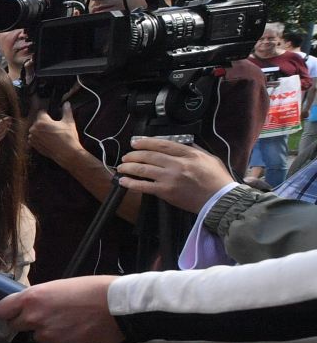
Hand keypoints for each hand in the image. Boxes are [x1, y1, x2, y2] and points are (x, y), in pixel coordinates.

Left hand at [0, 277, 122, 342]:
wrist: (119, 306)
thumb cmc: (93, 289)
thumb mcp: (60, 285)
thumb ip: (40, 298)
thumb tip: (31, 305)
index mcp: (32, 299)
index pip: (2, 310)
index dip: (7, 311)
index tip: (11, 312)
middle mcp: (36, 318)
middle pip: (17, 326)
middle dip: (27, 322)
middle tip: (46, 315)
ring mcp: (50, 335)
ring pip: (39, 336)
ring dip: (49, 331)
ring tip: (70, 320)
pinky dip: (66, 339)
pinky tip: (80, 329)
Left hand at [27, 105, 80, 160]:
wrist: (66, 153)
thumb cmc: (68, 138)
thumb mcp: (69, 122)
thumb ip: (66, 111)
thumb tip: (67, 104)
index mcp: (41, 122)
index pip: (42, 112)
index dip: (48, 113)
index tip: (52, 116)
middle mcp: (34, 129)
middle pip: (38, 121)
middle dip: (45, 123)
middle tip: (54, 127)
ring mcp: (33, 138)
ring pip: (36, 130)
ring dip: (41, 130)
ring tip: (52, 134)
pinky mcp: (33, 145)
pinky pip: (34, 138)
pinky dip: (39, 138)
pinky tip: (48, 140)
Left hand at [119, 136, 233, 213]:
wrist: (220, 199)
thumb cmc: (217, 179)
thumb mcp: (209, 158)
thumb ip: (194, 149)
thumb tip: (181, 143)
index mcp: (189, 154)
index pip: (163, 145)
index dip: (146, 142)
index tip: (136, 142)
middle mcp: (178, 164)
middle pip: (150, 155)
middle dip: (134, 154)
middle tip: (126, 156)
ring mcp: (170, 178)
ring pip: (144, 169)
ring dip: (129, 167)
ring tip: (121, 166)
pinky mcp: (166, 191)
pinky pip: (144, 186)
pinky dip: (131, 183)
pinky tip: (123, 181)